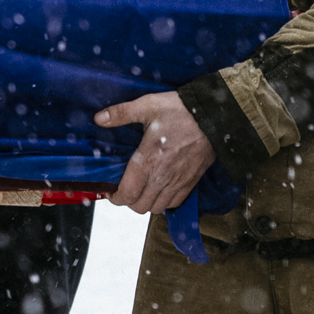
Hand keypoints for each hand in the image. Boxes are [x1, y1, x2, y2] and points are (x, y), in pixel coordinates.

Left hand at [94, 90, 217, 213]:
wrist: (214, 116)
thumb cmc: (181, 110)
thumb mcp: (148, 105)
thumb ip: (121, 113)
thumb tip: (99, 118)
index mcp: (148, 160)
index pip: (127, 194)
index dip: (115, 197)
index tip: (111, 191)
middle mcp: (162, 177)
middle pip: (139, 206)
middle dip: (128, 201)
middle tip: (126, 188)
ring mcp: (178, 182)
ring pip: (156, 208)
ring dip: (146, 203)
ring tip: (142, 190)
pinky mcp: (191, 182)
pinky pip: (174, 204)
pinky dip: (164, 202)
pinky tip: (160, 189)